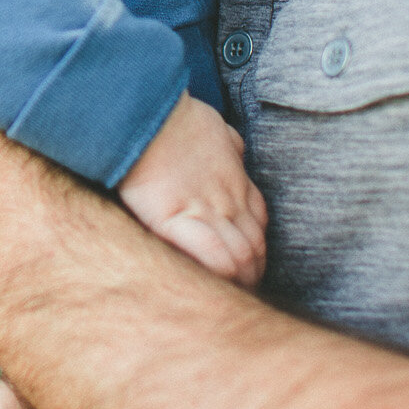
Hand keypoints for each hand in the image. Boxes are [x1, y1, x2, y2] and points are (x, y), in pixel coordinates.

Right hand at [116, 96, 266, 285]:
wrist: (148, 114)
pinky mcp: (175, 220)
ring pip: (241, 257)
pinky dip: (217, 274)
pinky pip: (212, 256)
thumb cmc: (178, 117)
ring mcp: (205, 211)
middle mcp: (228, 200)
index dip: (257, 246)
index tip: (248, 260)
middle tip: (241, 288)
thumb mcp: (217, 127)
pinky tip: (208, 284)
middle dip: (253, 272)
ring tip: (226, 294)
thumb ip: (229, 144)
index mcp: (236, 180)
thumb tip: (233, 150)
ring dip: (239, 280)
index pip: (259, 222)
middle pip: (255, 246)